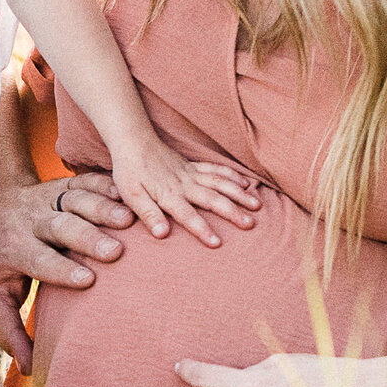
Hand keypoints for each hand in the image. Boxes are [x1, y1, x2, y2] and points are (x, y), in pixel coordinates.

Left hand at [0, 171, 135, 371]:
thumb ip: (11, 332)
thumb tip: (29, 370)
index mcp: (13, 248)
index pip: (37, 259)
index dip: (61, 270)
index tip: (88, 281)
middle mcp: (31, 221)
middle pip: (60, 227)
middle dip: (87, 238)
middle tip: (115, 252)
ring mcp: (49, 198)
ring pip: (77, 200)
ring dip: (103, 209)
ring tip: (131, 221)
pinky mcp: (64, 184)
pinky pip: (88, 180)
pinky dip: (108, 184)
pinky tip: (129, 193)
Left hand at [108, 136, 260, 246]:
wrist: (133, 142)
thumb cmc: (129, 172)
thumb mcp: (132, 196)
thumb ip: (148, 214)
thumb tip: (162, 234)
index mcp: (170, 195)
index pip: (188, 216)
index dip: (202, 230)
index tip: (217, 243)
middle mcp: (185, 185)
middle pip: (212, 200)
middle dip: (232, 213)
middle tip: (250, 225)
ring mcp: (191, 174)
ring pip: (220, 183)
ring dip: (239, 194)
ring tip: (256, 205)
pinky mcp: (193, 165)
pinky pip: (216, 169)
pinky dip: (232, 175)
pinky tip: (246, 183)